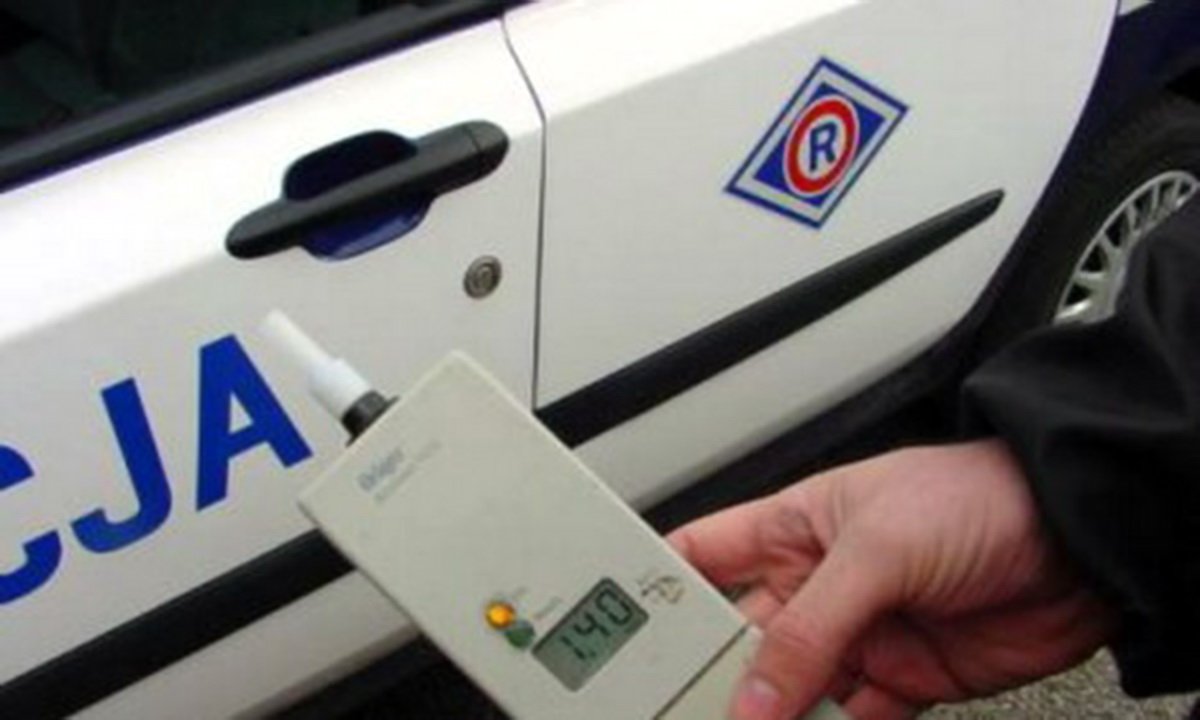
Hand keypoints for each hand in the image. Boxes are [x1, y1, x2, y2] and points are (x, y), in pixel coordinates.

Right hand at [667, 440, 1111, 719]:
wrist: (1082, 540)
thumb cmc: (976, 496)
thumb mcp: (875, 549)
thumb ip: (808, 627)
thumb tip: (752, 694)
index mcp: (791, 527)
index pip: (701, 559)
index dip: (658, 592)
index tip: (622, 634)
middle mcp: (815, 583)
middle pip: (738, 639)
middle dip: (710, 675)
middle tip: (683, 709)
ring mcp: (857, 635)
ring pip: (787, 690)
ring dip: (765, 716)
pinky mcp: (902, 681)